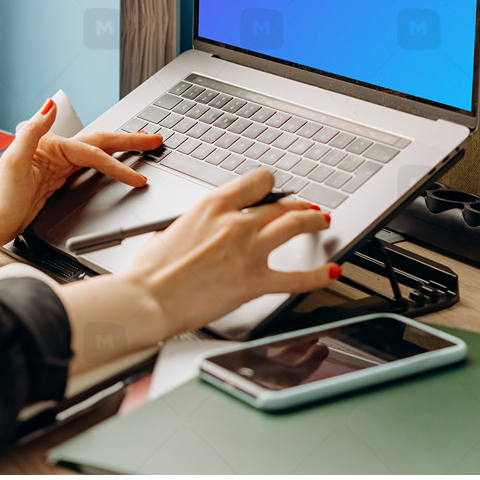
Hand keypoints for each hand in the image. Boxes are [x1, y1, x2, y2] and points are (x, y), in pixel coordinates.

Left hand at [0, 99, 162, 248]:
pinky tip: (115, 163)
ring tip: (143, 144)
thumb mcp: (13, 159)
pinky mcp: (57, 181)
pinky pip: (89, 168)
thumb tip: (49, 104)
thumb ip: (33, 129)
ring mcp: (57, 167)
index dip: (118, 164)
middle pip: (100, 143)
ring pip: (98, 154)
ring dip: (121, 148)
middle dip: (129, 141)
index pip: (93, 153)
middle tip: (155, 139)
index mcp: (50, 145)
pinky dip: (107, 164)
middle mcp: (55, 152)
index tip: (137, 177)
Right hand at [122, 166, 339, 340]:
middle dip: (298, 204)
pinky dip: (318, 275)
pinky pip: (296, 277)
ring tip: (323, 221)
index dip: (271, 185)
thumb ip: (200, 224)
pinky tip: (331, 271)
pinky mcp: (254, 281)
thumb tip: (206, 228)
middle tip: (307, 207)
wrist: (148, 297)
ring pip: (294, 225)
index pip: (256, 181)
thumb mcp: (174, 228)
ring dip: (313, 221)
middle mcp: (236, 222)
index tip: (275, 190)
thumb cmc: (152, 269)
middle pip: (280, 204)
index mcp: (213, 205)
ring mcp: (248, 250)